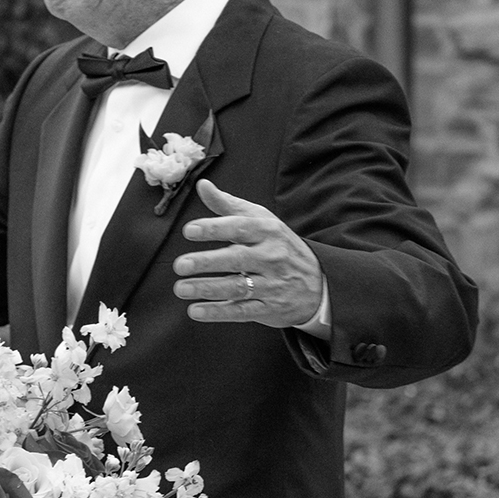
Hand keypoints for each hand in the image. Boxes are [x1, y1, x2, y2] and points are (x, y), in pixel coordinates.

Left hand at [173, 180, 322, 327]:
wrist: (318, 282)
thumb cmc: (279, 245)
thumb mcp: (260, 220)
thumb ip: (228, 205)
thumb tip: (202, 185)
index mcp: (267, 232)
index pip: (239, 228)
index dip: (214, 228)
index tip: (189, 231)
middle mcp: (271, 257)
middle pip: (237, 259)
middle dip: (207, 262)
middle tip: (180, 264)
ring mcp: (271, 284)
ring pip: (237, 287)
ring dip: (207, 289)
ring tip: (181, 288)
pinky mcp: (269, 308)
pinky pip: (242, 311)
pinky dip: (218, 312)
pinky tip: (196, 311)